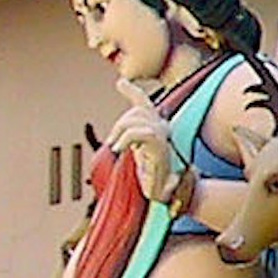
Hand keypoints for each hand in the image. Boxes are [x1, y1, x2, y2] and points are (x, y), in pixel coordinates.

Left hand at [109, 82, 182, 204]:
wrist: (164, 195)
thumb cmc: (151, 179)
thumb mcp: (135, 157)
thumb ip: (128, 144)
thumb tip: (116, 140)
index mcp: (156, 129)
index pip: (144, 104)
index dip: (132, 91)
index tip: (120, 82)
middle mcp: (163, 129)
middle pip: (138, 111)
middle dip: (120, 126)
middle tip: (113, 145)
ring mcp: (164, 137)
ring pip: (137, 119)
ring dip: (121, 133)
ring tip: (117, 149)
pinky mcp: (161, 148)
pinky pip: (140, 133)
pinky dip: (125, 139)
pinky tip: (120, 150)